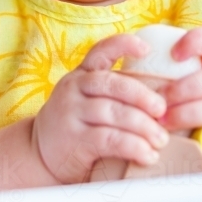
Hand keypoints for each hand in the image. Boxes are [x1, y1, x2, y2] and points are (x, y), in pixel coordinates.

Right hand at [32, 33, 169, 184]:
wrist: (38, 156)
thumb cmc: (76, 126)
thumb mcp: (87, 100)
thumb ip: (114, 94)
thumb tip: (162, 97)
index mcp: (82, 74)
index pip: (101, 51)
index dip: (124, 45)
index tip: (146, 49)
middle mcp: (74, 88)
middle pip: (114, 84)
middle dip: (143, 97)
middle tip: (163, 111)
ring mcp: (71, 113)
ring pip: (114, 113)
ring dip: (144, 127)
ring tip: (161, 140)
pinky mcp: (73, 139)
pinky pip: (109, 139)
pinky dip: (133, 147)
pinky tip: (147, 155)